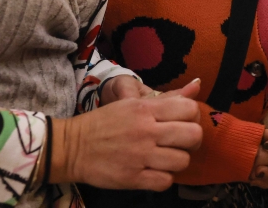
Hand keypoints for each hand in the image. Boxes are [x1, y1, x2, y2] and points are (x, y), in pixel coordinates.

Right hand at [50, 79, 202, 190]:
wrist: (72, 147)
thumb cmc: (105, 123)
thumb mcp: (133, 103)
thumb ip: (167, 98)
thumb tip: (196, 86)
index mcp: (146, 109)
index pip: (189, 109)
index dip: (192, 117)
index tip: (183, 123)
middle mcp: (146, 131)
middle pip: (192, 135)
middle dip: (192, 141)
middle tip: (181, 144)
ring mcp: (140, 156)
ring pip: (182, 161)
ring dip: (177, 161)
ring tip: (166, 159)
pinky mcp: (132, 178)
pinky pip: (165, 181)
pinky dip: (163, 178)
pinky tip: (155, 172)